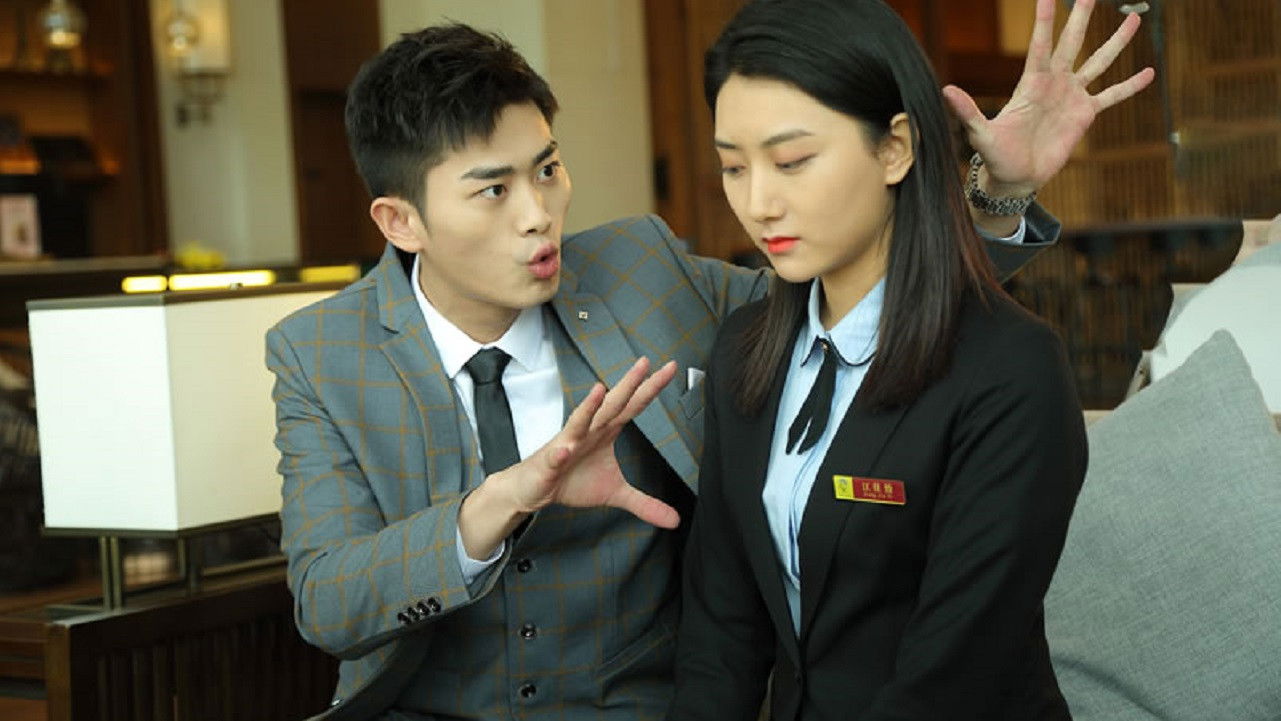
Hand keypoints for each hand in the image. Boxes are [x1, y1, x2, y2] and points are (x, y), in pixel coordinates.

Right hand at [495, 356, 680, 528]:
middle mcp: (589, 430)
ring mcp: (568, 443)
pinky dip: (560, 452)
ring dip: (590, 407)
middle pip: (612, 405)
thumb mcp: (615, 493)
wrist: (534, 489)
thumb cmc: (572, 480)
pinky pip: (556, 455)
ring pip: (581, 421)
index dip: (651, 388)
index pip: (633, 406)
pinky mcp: (549, 462)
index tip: (670, 368)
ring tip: (601, 390)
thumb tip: (675, 520)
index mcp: (606, 431)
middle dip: (628, 384)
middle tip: (645, 363)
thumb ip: (645, 503)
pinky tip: (566, 448)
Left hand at [943, 0, 1156, 197]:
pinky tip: (1149, 72)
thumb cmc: (996, 155)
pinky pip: (1112, 96)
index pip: (1039, 45)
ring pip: (1098, 62)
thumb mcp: (981, 133)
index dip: (1044, 21)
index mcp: (1031, 83)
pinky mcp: (1085, 115)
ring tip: (1133, 20)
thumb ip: (967, 111)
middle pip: (1072, 43)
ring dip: (1115, 42)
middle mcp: (1054, 83)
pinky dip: (1130, 86)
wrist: (1016, 176)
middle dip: (1081, 18)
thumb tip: (946, 91)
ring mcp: (1072, 96)